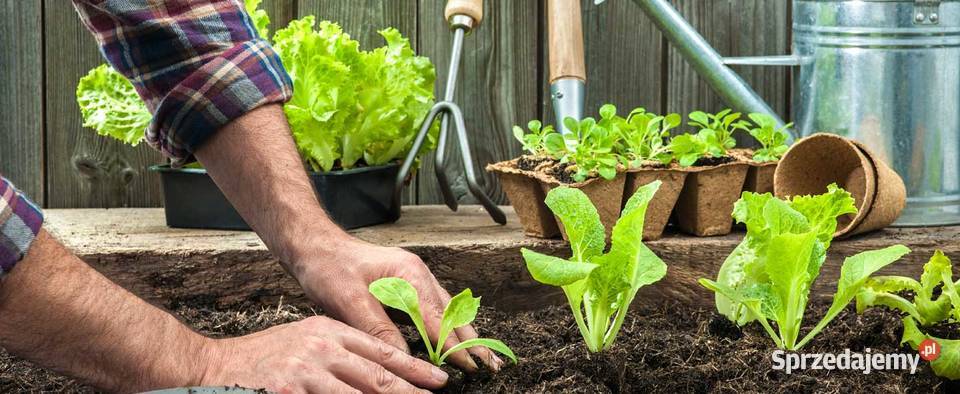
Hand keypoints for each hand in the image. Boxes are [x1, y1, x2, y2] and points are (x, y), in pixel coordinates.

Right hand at [199, 316, 447, 392]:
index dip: (413, 367)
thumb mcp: (307, 340)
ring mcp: (305, 372)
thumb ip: (340, 353)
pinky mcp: (290, 391)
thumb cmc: (264, 358)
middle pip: (377, 376)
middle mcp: (321, 348)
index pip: (381, 351)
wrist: (213, 366)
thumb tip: (378, 373)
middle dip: (410, 392)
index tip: (438, 380)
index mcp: (329, 331)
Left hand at [293, 238, 503, 371]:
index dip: (454, 345)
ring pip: (448, 310)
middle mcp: (418, 274)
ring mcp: (414, 279)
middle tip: (490, 366)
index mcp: (409, 274)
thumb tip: (403, 358)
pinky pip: (435, 309)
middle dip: (471, 340)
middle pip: (452, 313)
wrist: (315, 246)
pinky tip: (454, 340)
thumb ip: (378, 329)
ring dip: (464, 334)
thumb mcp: (349, 301)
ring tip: (481, 357)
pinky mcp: (407, 286)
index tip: (469, 366)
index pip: (438, 318)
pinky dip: (447, 327)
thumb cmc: (329, 267)